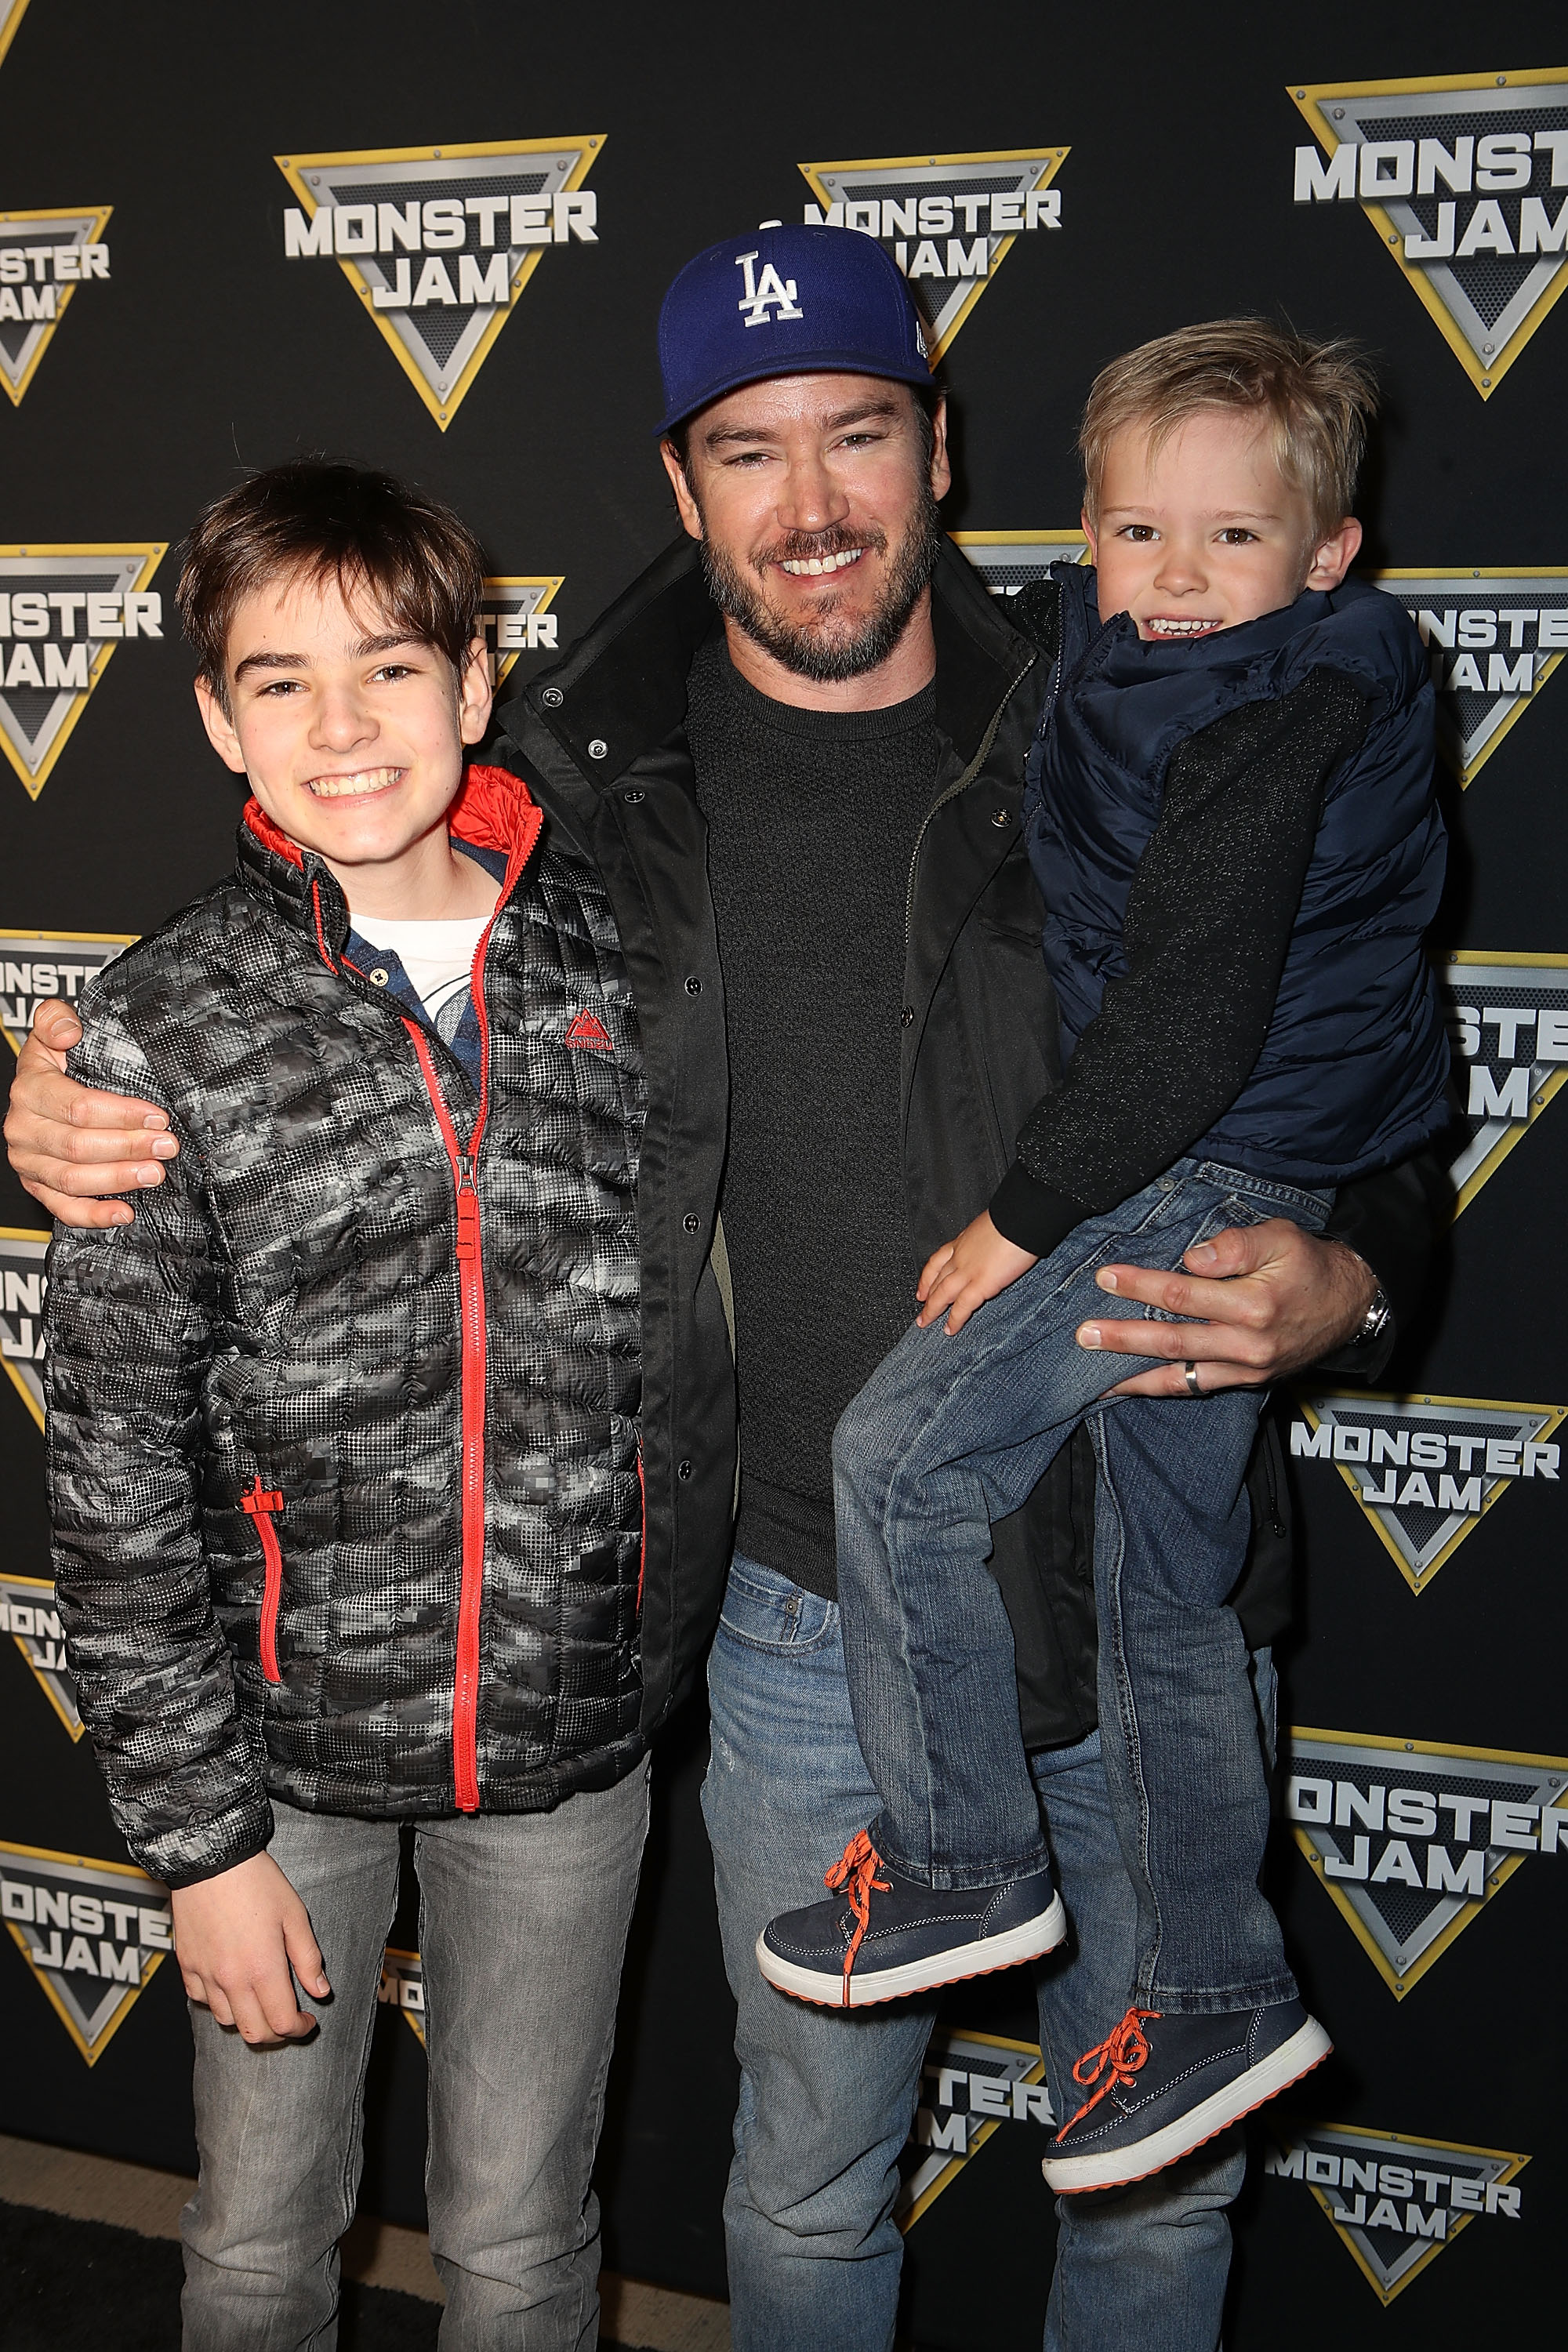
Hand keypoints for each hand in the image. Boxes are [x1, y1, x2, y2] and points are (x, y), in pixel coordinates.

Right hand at [3, 999, 177, 1225]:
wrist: (36, 1090)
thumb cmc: (54, 1063)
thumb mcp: (53, 1030)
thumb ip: (56, 1020)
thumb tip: (69, 1030)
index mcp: (30, 1090)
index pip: (78, 1107)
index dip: (121, 1114)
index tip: (157, 1117)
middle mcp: (25, 1129)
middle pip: (78, 1146)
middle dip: (128, 1148)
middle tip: (165, 1146)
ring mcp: (30, 1161)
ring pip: (73, 1179)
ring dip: (118, 1180)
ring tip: (155, 1173)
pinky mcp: (38, 1185)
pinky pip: (62, 1208)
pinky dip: (94, 1215)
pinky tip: (124, 1212)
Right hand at [170, 1850, 330, 2045]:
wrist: (211, 1859)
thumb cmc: (256, 1882)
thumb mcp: (294, 1915)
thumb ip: (308, 1958)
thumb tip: (321, 1991)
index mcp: (263, 1968)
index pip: (281, 2023)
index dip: (299, 2029)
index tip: (307, 2020)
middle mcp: (231, 1979)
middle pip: (253, 2032)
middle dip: (276, 2033)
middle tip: (288, 2018)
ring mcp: (205, 1975)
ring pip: (226, 2021)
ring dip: (247, 2020)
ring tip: (261, 2001)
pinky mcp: (187, 1966)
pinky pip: (200, 2000)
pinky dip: (218, 2002)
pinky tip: (231, 1986)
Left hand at [917, 1212, 1039, 1333]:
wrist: (1021, 1216)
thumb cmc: (1014, 1216)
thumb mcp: (993, 1224)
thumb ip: (988, 1237)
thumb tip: (997, 1240)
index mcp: (963, 1241)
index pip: (939, 1260)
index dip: (928, 1276)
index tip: (921, 1287)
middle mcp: (960, 1256)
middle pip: (937, 1279)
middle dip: (927, 1296)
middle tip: (921, 1309)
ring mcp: (967, 1271)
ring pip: (942, 1294)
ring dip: (932, 1310)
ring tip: (925, 1323)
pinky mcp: (980, 1284)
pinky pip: (962, 1306)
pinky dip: (954, 1320)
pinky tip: (949, 1329)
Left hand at [1074, 1218, 1376, 1396]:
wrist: (1351, 1305)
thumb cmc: (1310, 1264)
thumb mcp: (1282, 1238)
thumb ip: (1237, 1245)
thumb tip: (1192, 1258)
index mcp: (1254, 1305)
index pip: (1183, 1294)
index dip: (1142, 1284)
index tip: (1106, 1276)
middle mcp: (1248, 1344)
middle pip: (1173, 1340)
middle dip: (1124, 1337)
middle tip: (1084, 1334)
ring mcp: (1246, 1369)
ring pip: (1179, 1373)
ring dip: (1133, 1373)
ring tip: (1092, 1373)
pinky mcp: (1246, 1382)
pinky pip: (1195, 1388)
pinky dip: (1160, 1388)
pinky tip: (1129, 1386)